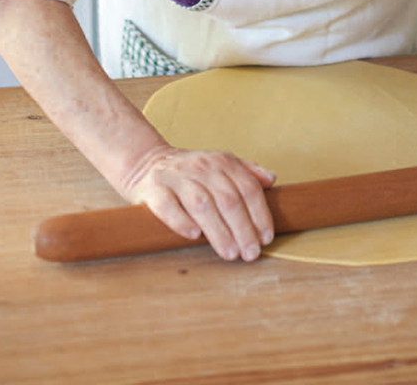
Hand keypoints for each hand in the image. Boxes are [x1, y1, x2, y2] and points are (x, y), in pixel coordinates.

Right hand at [122, 142, 276, 261]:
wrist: (145, 162)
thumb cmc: (190, 171)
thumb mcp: (219, 164)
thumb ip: (246, 171)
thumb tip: (271, 180)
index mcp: (221, 161)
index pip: (247, 187)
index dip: (260, 214)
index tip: (266, 238)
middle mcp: (200, 167)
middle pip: (228, 199)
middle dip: (243, 229)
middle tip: (251, 253)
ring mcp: (176, 178)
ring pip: (201, 204)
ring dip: (219, 231)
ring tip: (231, 253)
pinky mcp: (153, 190)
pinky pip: (168, 206)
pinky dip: (182, 221)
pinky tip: (194, 236)